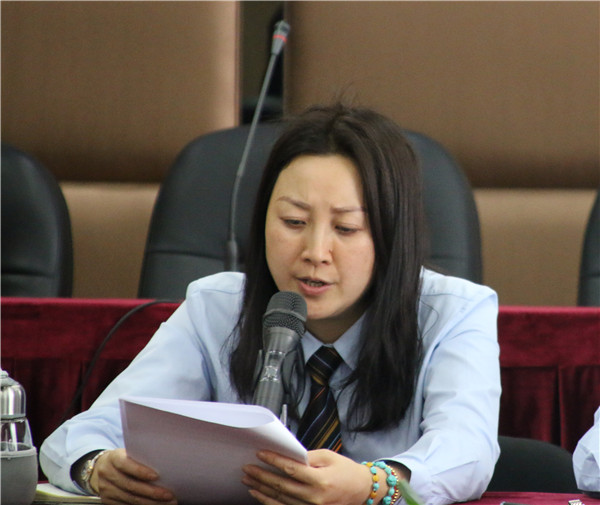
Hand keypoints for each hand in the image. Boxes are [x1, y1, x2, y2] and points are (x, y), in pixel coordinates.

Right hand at [90, 448, 176, 504]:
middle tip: (169, 495)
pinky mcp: (107, 500)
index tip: (156, 476)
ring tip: (167, 502)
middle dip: (152, 492)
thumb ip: (141, 457)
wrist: (102, 467)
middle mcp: (107, 474)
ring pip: (130, 499)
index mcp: (113, 458)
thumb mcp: (128, 453)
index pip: (125, 464)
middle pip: (130, 485)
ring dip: (151, 502)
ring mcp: (106, 489)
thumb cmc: (124, 458)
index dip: (140, 471)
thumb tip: (165, 464)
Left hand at [241, 449, 374, 504]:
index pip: (291, 469)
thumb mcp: (328, 457)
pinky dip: (270, 502)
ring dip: (262, 490)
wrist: (362, 490)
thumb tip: (286, 456)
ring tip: (248, 481)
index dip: (274, 461)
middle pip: (282, 486)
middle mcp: (315, 497)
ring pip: (280, 500)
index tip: (260, 454)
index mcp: (321, 480)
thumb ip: (307, 457)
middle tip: (247, 468)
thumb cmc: (346, 471)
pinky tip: (259, 496)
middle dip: (262, 476)